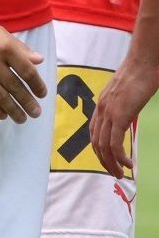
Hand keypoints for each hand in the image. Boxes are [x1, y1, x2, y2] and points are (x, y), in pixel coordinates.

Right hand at [0, 7, 47, 122]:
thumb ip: (18, 47)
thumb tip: (38, 60)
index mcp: (4, 45)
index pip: (26, 70)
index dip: (37, 84)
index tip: (42, 94)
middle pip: (16, 87)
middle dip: (28, 102)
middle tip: (36, 113)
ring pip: (1, 97)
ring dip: (14, 110)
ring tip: (22, 119)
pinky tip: (2, 115)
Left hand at [90, 57, 155, 176]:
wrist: (143, 63)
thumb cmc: (138, 74)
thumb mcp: (125, 92)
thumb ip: (122, 104)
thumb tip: (127, 112)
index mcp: (102, 104)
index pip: (94, 132)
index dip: (99, 149)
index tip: (108, 160)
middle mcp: (101, 109)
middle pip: (96, 143)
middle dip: (104, 161)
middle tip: (115, 173)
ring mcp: (109, 113)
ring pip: (104, 146)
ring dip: (111, 164)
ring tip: (120, 174)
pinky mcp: (119, 116)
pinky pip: (115, 144)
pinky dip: (120, 157)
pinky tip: (128, 164)